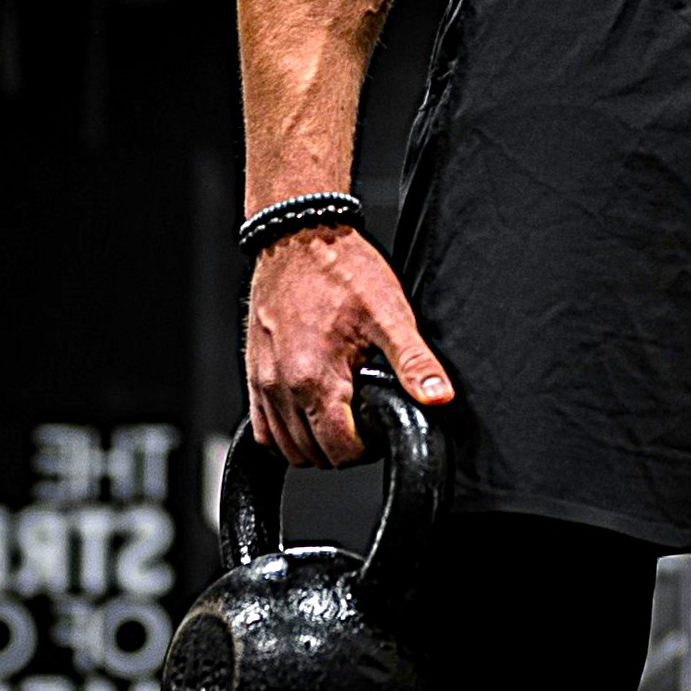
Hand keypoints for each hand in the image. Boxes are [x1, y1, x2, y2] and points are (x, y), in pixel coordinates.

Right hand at [245, 229, 452, 467]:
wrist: (299, 237)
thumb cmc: (341, 269)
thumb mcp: (389, 313)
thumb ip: (414, 361)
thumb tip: (438, 397)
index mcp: (315, 377)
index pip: (339, 449)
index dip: (367, 448)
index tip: (379, 427)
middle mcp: (281, 385)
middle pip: (312, 453)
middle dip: (343, 448)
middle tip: (365, 420)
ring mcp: (263, 381)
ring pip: (285, 447)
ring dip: (314, 444)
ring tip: (342, 417)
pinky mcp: (253, 373)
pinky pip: (261, 428)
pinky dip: (285, 433)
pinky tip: (310, 414)